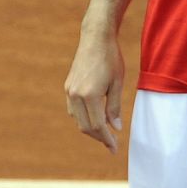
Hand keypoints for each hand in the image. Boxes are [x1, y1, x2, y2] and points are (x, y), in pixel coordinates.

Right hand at [63, 30, 125, 153]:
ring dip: (90, 129)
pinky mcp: (68, 86)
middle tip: (112, 143)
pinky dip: (83, 118)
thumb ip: (115, 108)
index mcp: (90, 95)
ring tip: (105, 132)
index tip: (115, 149)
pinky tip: (94, 117)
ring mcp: (69, 90)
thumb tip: (116, 128)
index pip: (98, 126)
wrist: (95, 38)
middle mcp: (76, 95)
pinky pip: (73, 110)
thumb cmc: (111, 59)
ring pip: (77, 119)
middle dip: (99, 137)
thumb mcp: (118, 84)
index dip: (107, 140)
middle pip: (85, 126)